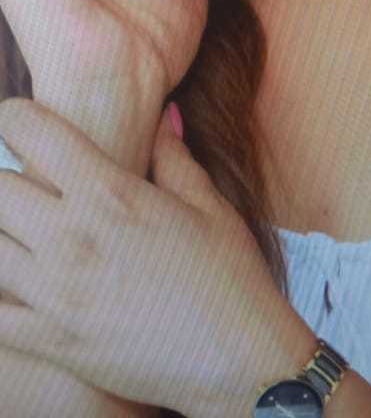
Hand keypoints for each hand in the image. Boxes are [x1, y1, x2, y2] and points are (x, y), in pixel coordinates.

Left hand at [0, 99, 305, 417]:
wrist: (241, 363)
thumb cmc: (229, 278)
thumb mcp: (207, 205)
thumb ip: (173, 156)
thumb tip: (162, 114)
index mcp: (110, 194)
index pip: (32, 133)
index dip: (16, 118)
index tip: (19, 123)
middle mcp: (73, 238)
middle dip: (8, 178)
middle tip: (31, 186)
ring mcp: (56, 295)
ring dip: (4, 236)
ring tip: (27, 236)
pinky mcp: (51, 342)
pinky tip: (20, 286)